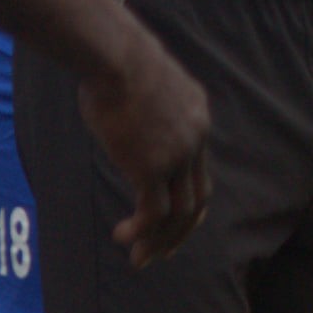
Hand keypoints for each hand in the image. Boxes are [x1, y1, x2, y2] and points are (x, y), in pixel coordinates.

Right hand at [76, 30, 212, 266]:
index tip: (172, 219)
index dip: (187, 198)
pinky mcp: (152, 166)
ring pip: (178, 213)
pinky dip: (141, 230)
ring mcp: (176, 154)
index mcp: (197, 116)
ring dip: (159, 240)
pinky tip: (123, 237)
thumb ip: (142, 102)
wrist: (114, 54)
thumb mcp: (141, 80)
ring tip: (138, 258)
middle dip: (180, 231)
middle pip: (197, 198)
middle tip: (161, 252)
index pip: (199, 169)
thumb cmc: (113, 58)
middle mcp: (195, 139)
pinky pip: (153, 211)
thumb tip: (118, 101)